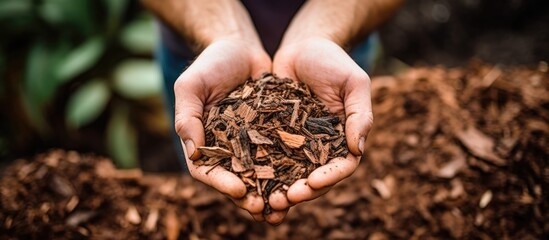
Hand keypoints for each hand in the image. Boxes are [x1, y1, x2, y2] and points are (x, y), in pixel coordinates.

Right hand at [173, 38, 272, 221]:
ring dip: (270, 192)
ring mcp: (250, 142)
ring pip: (260, 173)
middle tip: (262, 209)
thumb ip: (188, 116)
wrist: (240, 47)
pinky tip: (302, 179)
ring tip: (284, 205)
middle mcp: (226, 147)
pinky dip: (289, 170)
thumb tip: (193, 151)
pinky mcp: (273, 133)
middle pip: (234, 179)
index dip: (220, 183)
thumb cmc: (211, 64)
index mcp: (203, 141)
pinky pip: (281, 154)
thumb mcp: (191, 85)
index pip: (206, 169)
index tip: (238, 190)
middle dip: (248, 196)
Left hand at [270, 37, 372, 217]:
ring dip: (278, 190)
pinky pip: (266, 157)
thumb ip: (359, 115)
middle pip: (313, 178)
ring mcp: (295, 143)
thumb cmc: (333, 61)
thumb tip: (358, 150)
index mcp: (343, 139)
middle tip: (283, 200)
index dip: (328, 178)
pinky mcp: (272, 136)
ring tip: (264, 201)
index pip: (340, 166)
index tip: (313, 183)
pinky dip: (259, 172)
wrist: (302, 45)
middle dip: (300, 192)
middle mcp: (319, 147)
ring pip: (288, 174)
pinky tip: (246, 180)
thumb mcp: (353, 82)